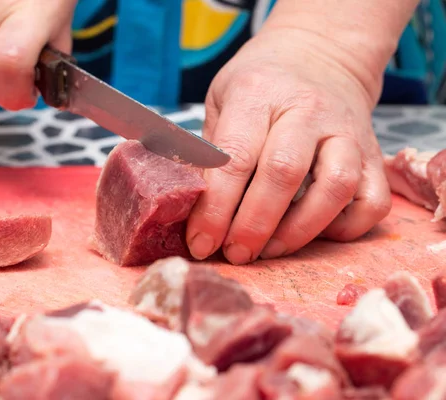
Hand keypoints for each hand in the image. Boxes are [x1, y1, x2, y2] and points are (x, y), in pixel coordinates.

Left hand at [186, 28, 391, 264]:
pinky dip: (346, 228)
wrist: (320, 53)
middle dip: (253, 226)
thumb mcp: (221, 98)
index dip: (216, 208)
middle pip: (283, 174)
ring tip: (269, 250)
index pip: (235, 157)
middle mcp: (307, 110)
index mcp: (258, 94)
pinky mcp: (374, 153)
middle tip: (234, 254)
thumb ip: (211, 148)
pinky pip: (373, 200)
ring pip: (335, 187)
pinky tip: (316, 233)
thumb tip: (189, 207)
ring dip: (298, 231)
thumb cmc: (260, 83)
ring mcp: (347, 131)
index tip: (200, 242)